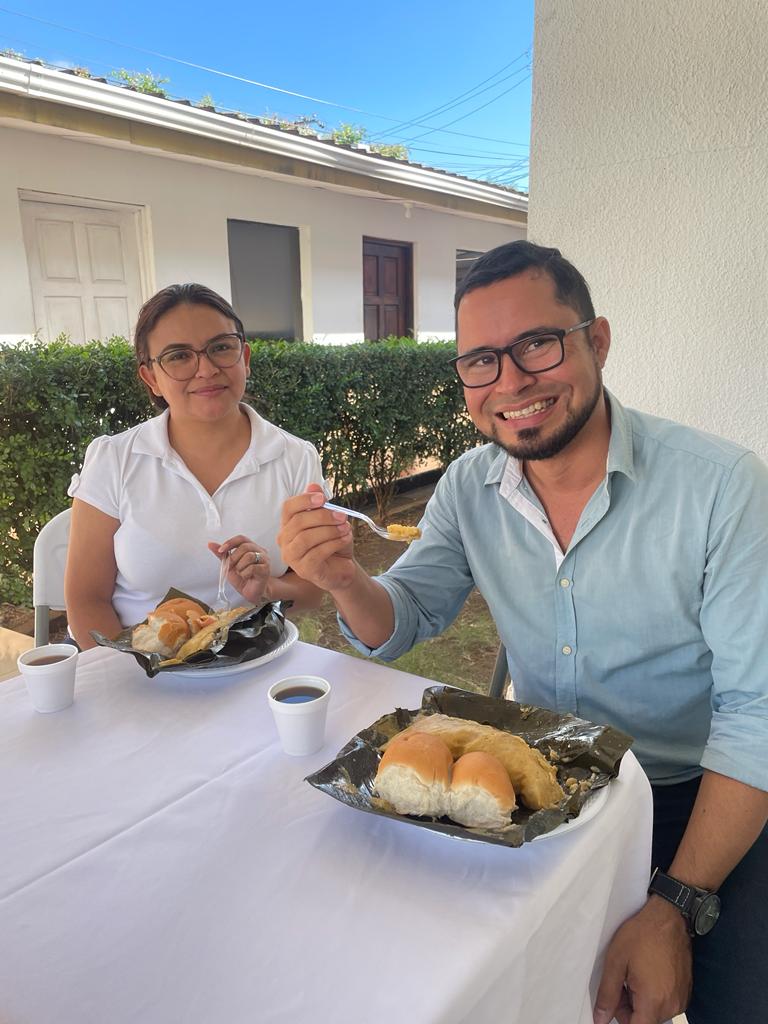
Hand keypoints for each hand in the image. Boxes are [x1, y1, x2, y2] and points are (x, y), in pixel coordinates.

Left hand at [208, 535, 271, 605]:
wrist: (251, 592)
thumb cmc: (242, 578)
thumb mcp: (229, 565)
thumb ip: (222, 555)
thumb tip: (210, 544)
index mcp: (251, 548)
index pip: (241, 538)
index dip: (230, 543)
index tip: (221, 550)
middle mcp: (260, 551)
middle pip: (245, 546)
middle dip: (234, 558)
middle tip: (232, 567)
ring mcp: (264, 560)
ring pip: (249, 556)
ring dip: (240, 567)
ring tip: (240, 573)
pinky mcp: (266, 569)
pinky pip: (252, 567)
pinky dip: (245, 573)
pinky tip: (246, 577)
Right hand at [278, 484, 356, 592]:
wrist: (342, 568)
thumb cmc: (332, 543)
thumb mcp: (329, 521)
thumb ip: (320, 505)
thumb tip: (314, 486)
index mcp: (288, 525)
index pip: (288, 508)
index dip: (304, 500)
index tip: (323, 499)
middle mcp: (285, 540)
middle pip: (298, 522)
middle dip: (323, 516)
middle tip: (342, 516)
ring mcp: (292, 557)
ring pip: (306, 538)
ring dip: (330, 530)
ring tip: (346, 528)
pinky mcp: (304, 570)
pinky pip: (317, 553)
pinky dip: (334, 543)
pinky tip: (345, 539)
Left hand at [594, 897, 691, 1023]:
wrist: (668, 916)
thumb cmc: (642, 935)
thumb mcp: (616, 962)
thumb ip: (607, 995)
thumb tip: (600, 1019)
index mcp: (653, 1002)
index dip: (619, 1016)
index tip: (614, 999)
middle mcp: (671, 1006)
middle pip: (644, 1020)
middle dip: (628, 1006)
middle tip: (621, 979)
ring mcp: (681, 999)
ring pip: (654, 1012)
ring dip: (641, 999)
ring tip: (634, 972)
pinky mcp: (685, 991)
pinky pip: (665, 1002)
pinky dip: (654, 994)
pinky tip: (648, 972)